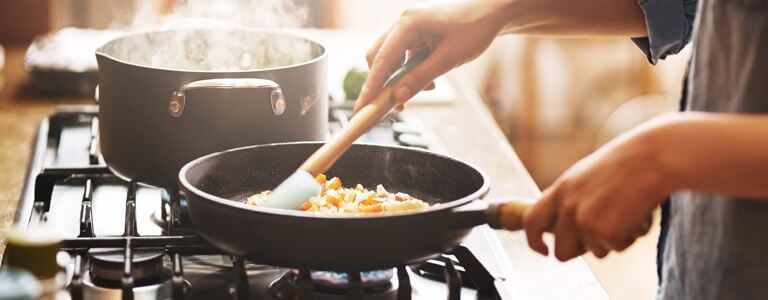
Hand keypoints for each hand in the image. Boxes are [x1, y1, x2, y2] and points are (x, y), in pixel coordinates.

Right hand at [355, 0, 510, 110]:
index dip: (371, 87)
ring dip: (400, 79)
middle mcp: (402, 23)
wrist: (491, 13)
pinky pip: (402, 57)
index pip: (381, 60)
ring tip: (425, 90)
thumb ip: (420, 78)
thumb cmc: (474, 29)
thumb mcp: (448, 59)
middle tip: (391, 108)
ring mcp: (407, 28)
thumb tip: (398, 98)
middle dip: (383, 84)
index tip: (362, 107)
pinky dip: (409, 72)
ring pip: (390, 59)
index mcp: (407, 24)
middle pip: (378, 58)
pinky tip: (428, 81)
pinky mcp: (414, 34)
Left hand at [523, 117, 676, 260]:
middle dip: (580, 252)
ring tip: (625, 213)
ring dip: (611, 240)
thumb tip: (564, 228)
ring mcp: (584, 221)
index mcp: (560, 190)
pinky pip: (616, 249)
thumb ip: (571, 199)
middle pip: (561, 251)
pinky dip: (629, 238)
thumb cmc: (627, 163)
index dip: (534, 241)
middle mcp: (567, 207)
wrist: (653, 158)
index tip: (543, 250)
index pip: (532, 222)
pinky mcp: (605, 233)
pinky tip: (636, 215)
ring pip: (594, 253)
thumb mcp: (586, 176)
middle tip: (600, 236)